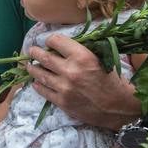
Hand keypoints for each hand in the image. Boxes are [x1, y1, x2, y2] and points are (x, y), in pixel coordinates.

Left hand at [25, 33, 141, 132]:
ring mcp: (64, 88)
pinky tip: (36, 82)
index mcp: (82, 56)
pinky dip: (38, 85)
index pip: (56, 41)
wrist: (118, 107)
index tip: (49, 42)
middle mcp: (71, 71)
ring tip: (29, 65)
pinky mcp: (62, 102)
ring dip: (32, 68)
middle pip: (44, 57)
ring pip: (40, 74)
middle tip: (31, 51)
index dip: (51, 40)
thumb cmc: (112, 81)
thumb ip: (81, 51)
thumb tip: (63, 45)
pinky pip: (43, 91)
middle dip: (35, 52)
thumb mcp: (101, 59)